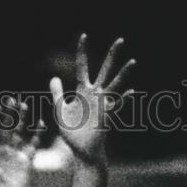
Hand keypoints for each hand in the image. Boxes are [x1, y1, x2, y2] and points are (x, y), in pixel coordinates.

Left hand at [0, 96, 44, 186]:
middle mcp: (2, 151)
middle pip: (5, 128)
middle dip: (9, 114)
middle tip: (12, 99)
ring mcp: (14, 155)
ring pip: (19, 133)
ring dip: (22, 119)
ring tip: (24, 105)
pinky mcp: (26, 162)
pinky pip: (33, 144)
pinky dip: (37, 134)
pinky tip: (40, 122)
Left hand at [50, 33, 134, 164]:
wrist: (81, 151)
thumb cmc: (72, 133)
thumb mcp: (60, 111)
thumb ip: (57, 94)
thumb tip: (54, 77)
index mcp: (82, 91)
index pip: (82, 67)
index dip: (82, 51)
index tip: (84, 35)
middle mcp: (95, 95)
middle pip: (104, 70)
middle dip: (112, 55)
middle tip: (120, 39)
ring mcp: (102, 104)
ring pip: (114, 84)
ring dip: (123, 74)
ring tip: (133, 61)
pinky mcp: (106, 116)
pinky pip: (117, 106)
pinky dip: (124, 99)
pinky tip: (131, 92)